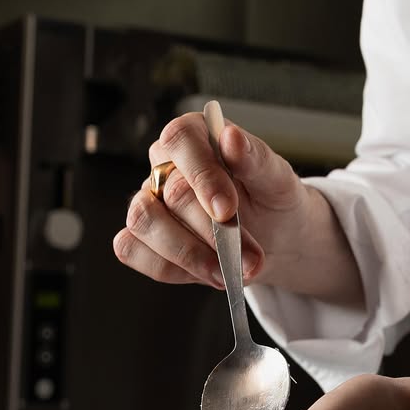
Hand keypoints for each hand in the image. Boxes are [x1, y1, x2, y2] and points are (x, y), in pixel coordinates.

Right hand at [115, 113, 362, 303]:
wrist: (277, 240)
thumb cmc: (273, 201)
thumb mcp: (277, 180)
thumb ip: (255, 159)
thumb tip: (231, 137)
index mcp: (198, 136)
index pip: (180, 138)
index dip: (201, 174)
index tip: (227, 210)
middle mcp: (166, 165)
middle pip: (170, 192)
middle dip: (213, 232)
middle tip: (250, 256)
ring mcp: (148, 201)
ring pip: (143, 221)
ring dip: (190, 254)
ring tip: (230, 271)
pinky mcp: (140, 237)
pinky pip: (132, 249)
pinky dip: (171, 268)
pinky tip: (208, 273)